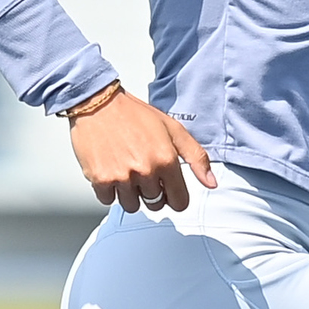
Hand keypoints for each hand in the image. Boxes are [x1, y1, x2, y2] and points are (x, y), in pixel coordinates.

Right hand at [68, 86, 216, 213]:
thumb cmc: (133, 114)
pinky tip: (111, 170)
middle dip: (151, 192)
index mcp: (166, 159)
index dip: (174, 197)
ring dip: (130, 193)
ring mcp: (122, 177)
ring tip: (126, 170)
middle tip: (143, 172)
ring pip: (131, 205)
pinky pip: (108, 200)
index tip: (167, 190)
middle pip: (155, 204)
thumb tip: (211, 182)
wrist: (98, 103)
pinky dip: (109, 190)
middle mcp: (145, 170)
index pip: (179, 202)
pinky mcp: (100, 179)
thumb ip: (196, 157)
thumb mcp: (173, 129)